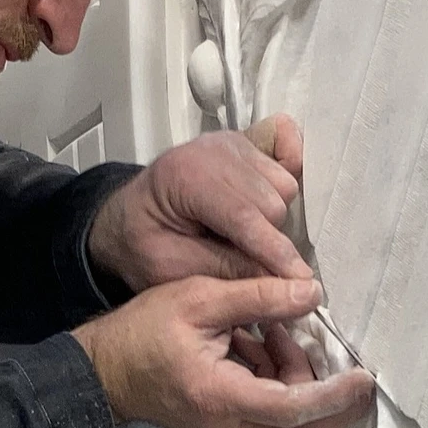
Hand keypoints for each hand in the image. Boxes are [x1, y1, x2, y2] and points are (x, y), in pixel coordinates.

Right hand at [71, 274, 373, 427]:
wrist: (101, 371)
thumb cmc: (144, 331)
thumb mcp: (200, 299)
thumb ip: (259, 296)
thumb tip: (313, 294)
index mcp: (222, 396)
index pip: (294, 408)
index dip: (335, 396)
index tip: (365, 379)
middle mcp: (228, 427)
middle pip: (300, 427)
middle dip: (335, 401)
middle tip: (361, 371)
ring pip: (286, 416)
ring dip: (295, 374)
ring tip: (272, 328)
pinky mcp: (223, 427)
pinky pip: (266, 410)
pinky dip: (275, 378)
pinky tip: (257, 341)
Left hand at [88, 114, 310, 292]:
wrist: (128, 218)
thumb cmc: (143, 245)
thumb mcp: (173, 269)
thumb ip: (227, 270)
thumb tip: (282, 281)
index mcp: (185, 176)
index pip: (244, 216)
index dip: (275, 253)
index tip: (299, 284)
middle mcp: (213, 150)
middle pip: (272, 203)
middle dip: (270, 241)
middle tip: (251, 266)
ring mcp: (233, 143)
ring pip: (285, 188)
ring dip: (274, 220)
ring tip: (243, 238)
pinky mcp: (248, 144)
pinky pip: (288, 165)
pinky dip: (285, 188)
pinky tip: (264, 209)